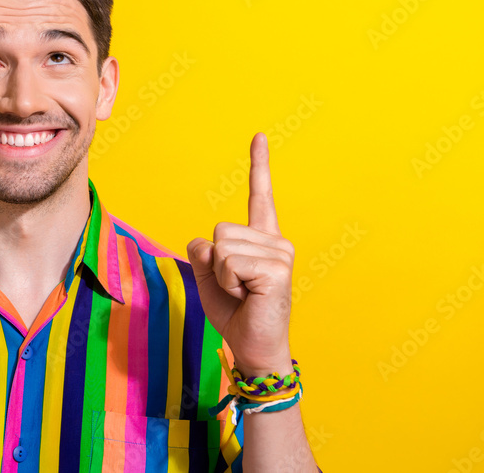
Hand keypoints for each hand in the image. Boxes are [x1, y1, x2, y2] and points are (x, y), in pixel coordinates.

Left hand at [187, 132, 293, 374]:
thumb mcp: (210, 276)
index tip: (259, 136)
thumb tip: (207, 240)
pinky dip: (228, 283)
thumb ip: (203, 253)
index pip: (260, 195)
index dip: (259, 165)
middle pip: (219, 231)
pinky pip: (229, 262)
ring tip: (243, 294)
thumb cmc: (235, 312)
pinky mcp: (277, 268)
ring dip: (222, 276)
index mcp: (261, 239)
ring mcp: (280, 253)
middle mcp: (275, 240)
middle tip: (236, 288)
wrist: (253, 347)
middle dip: (215, 263)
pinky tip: (247, 296)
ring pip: (221, 246)